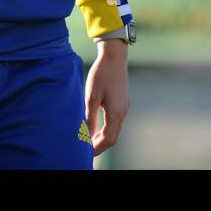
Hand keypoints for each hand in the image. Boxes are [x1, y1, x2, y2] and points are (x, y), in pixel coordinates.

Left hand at [85, 39, 129, 156]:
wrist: (114, 57)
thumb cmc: (101, 75)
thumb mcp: (91, 97)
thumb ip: (89, 117)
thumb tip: (86, 134)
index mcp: (115, 113)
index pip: (108, 139)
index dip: (97, 148)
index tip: (86, 152)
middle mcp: (123, 112)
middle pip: (113, 137)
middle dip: (100, 145)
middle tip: (86, 149)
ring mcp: (124, 107)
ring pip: (115, 129)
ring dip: (103, 137)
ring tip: (89, 139)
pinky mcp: (123, 102)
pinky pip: (116, 121)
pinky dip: (107, 128)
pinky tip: (97, 126)